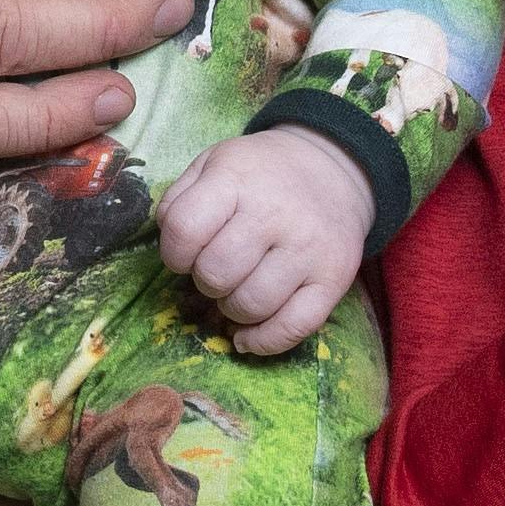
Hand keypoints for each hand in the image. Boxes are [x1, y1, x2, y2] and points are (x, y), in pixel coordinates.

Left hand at [161, 128, 374, 355]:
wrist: (332, 170)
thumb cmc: (261, 174)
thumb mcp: (213, 164)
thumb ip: (179, 199)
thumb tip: (171, 243)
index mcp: (237, 179)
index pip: (184, 229)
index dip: (173, 252)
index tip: (184, 253)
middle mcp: (276, 213)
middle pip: (216, 274)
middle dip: (205, 280)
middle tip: (217, 268)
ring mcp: (308, 249)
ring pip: (251, 305)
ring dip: (232, 308)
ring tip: (238, 288)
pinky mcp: (334, 279)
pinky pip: (292, 328)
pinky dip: (263, 341)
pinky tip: (247, 336)